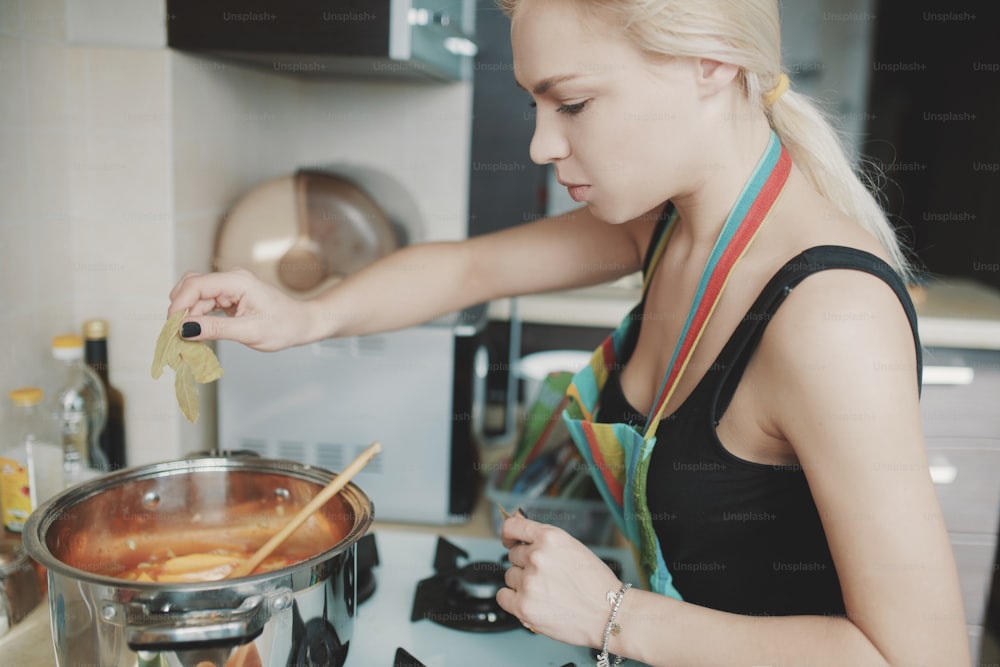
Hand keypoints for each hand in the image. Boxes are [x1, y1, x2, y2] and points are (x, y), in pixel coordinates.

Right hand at [167, 268, 315, 350]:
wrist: (302, 324)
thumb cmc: (284, 326)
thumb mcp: (250, 332)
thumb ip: (216, 329)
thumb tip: (184, 329)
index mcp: (237, 281)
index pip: (195, 285)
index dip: (179, 305)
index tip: (172, 329)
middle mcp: (231, 279)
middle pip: (191, 288)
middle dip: (181, 311)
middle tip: (177, 337)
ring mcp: (229, 287)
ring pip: (196, 297)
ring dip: (188, 317)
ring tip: (188, 340)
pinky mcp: (229, 297)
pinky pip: (205, 304)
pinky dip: (198, 318)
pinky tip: (198, 335)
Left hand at [497, 512, 621, 647]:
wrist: (609, 614)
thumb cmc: (596, 583)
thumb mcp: (572, 547)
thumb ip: (543, 537)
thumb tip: (516, 519)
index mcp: (550, 537)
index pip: (512, 527)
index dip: (509, 535)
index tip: (509, 541)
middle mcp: (537, 556)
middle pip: (513, 555)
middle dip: (526, 564)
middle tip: (548, 577)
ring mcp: (529, 581)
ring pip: (510, 576)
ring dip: (522, 583)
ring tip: (547, 591)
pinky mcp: (523, 606)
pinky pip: (503, 596)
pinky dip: (513, 600)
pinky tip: (531, 601)